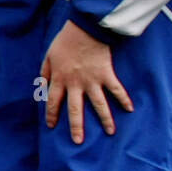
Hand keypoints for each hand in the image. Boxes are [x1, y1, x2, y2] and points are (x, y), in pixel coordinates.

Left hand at [41, 20, 132, 143]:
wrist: (85, 29)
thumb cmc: (64, 41)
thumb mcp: (48, 56)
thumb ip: (45, 73)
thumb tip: (41, 87)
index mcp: (59, 79)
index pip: (53, 102)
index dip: (52, 115)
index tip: (51, 126)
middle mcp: (75, 84)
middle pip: (75, 109)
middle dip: (76, 127)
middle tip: (78, 141)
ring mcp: (92, 81)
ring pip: (99, 104)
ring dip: (105, 119)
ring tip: (110, 132)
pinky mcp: (107, 75)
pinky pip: (116, 90)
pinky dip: (124, 99)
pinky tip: (130, 109)